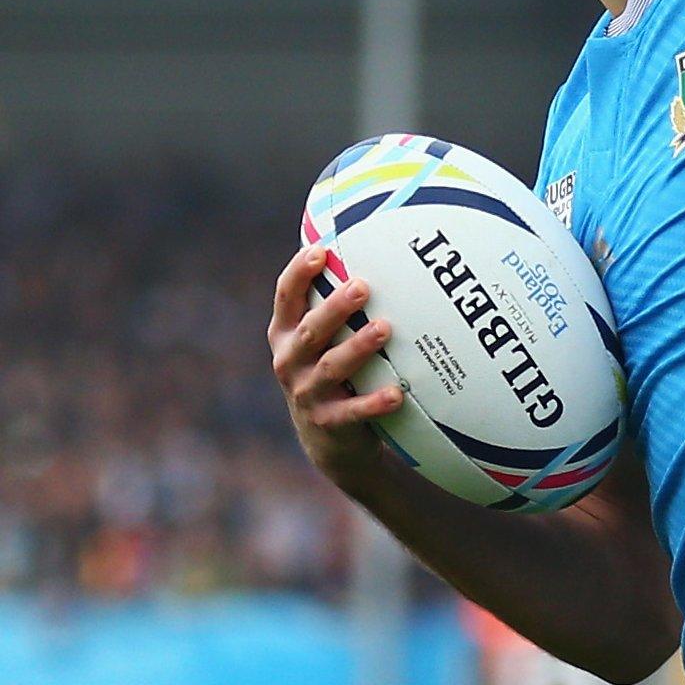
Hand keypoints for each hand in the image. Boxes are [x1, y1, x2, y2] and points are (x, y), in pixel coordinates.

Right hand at [268, 245, 403, 486]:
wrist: (329, 438)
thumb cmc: (333, 370)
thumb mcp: (326, 338)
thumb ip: (337, 305)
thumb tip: (376, 247)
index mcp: (286, 333)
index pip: (286, 297)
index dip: (300, 272)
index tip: (320, 249)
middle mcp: (289, 360)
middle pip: (310, 330)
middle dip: (334, 308)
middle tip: (363, 286)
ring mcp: (306, 393)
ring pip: (331, 367)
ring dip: (358, 347)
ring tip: (384, 329)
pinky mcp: (328, 422)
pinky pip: (353, 412)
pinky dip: (374, 402)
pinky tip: (397, 393)